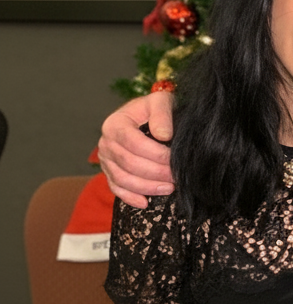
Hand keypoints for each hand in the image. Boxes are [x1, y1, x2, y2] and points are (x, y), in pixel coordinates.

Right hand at [98, 92, 174, 207]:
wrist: (145, 114)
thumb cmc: (154, 108)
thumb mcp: (160, 101)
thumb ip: (162, 114)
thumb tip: (163, 135)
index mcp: (115, 123)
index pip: (134, 143)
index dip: (155, 154)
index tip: (173, 160)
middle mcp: (106, 142)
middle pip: (128, 163)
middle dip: (155, 173)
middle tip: (176, 177)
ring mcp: (105, 158)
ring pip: (122, 179)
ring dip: (146, 187)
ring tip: (169, 188)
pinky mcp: (109, 171)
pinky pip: (116, 188)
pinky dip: (130, 197)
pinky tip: (146, 202)